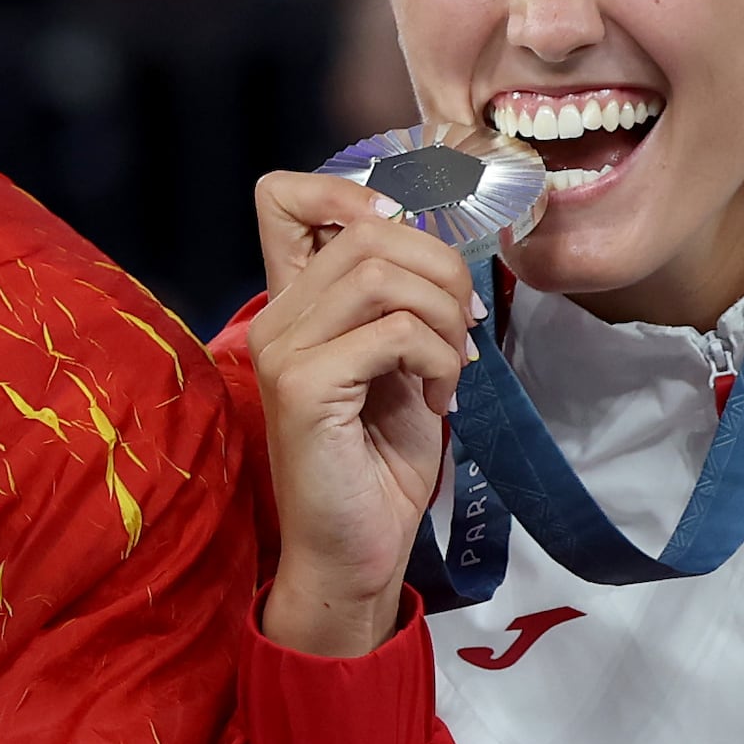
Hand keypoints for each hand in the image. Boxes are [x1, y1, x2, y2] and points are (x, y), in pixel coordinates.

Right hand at [243, 169, 475, 656]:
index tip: (414, 247)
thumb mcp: (401, 363)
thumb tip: (445, 244)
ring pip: (383, 274)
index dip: (353, 192)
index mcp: (295, 305)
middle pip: (367, 229)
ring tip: (450, 366)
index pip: (283, 196)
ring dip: (442, 316)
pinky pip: (393, 332)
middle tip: (464, 327)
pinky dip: (436, 359)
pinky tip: (438, 398)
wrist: (358, 551)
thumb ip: (404, 300)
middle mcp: (279, 319)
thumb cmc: (380, 464)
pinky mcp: (304, 388)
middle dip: (440, 267)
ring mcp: (285, 351)